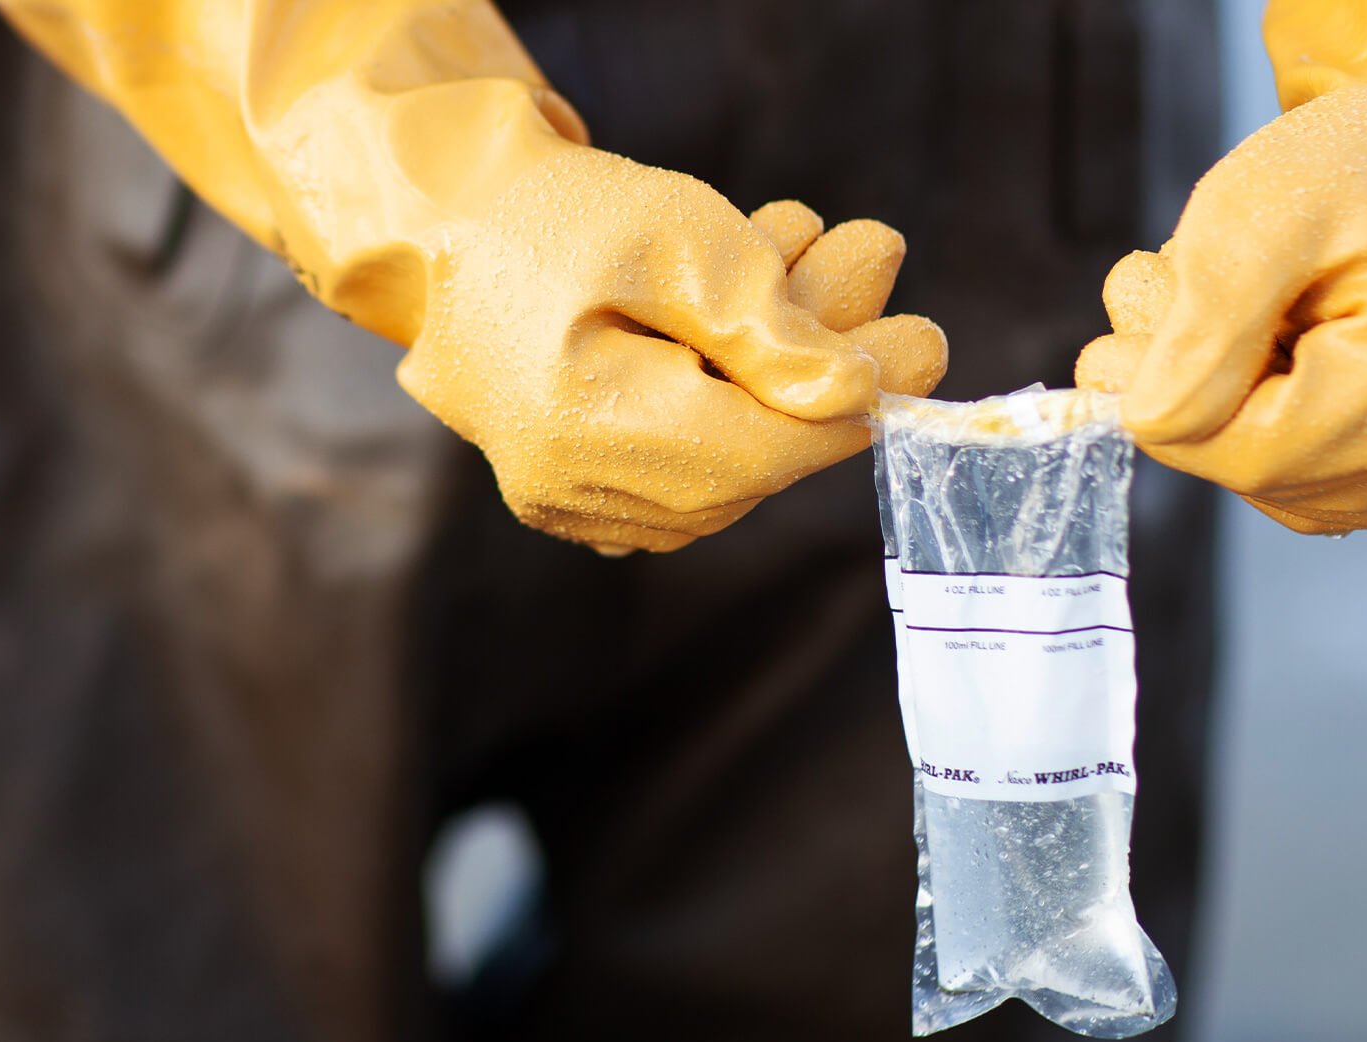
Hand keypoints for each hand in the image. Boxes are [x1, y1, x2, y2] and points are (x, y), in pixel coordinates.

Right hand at [396, 143, 944, 553]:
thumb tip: (856, 397)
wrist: (444, 224)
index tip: (922, 350)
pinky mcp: (562, 499)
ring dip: (769, 388)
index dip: (848, 409)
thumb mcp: (675, 237)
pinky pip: (675, 483)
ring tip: (798, 266)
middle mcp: (564, 485)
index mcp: (581, 421)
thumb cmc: (556, 215)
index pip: (757, 451)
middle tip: (869, 272)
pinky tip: (732, 332)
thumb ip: (767, 324)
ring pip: (715, 480)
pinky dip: (721, 414)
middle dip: (812, 380)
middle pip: (742, 469)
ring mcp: (558, 503)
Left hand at [1076, 85, 1366, 533]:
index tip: (1135, 320)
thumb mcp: (1255, 218)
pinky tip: (1250, 325)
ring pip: (1261, 470)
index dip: (1168, 400)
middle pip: (1251, 469)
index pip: (1246, 457)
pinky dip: (1243, 398)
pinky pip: (1285, 458)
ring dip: (1211, 389)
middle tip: (1165, 285)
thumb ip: (1202, 332)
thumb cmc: (1355, 157)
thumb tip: (1145, 422)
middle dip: (1188, 384)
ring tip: (1217, 293)